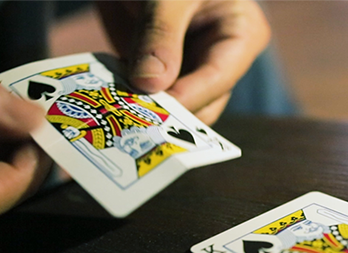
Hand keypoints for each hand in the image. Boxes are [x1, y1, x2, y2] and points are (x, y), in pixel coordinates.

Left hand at [96, 0, 270, 123]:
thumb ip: (160, 33)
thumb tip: (150, 84)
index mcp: (240, 35)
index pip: (219, 77)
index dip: (189, 98)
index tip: (157, 114)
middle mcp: (218, 58)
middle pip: (201, 102)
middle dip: (169, 113)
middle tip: (135, 124)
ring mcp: (188, 67)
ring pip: (172, 105)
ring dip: (144, 111)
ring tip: (118, 117)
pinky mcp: (158, 70)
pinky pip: (145, 94)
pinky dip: (127, 99)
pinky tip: (107, 104)